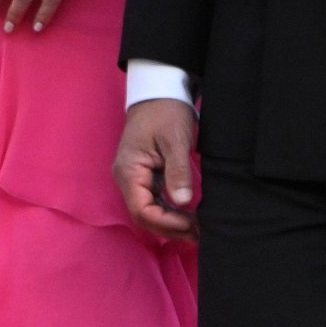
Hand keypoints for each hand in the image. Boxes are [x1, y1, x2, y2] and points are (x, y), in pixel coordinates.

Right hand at [113, 98, 198, 240]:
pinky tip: (187, 217)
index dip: (166, 223)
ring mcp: (135, 178)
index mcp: (129, 171)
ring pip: (149, 211)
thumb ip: (178, 171)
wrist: (158, 92)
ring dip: (171, 223)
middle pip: (144, 215)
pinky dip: (169, 212)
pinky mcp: (145, 175)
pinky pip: (154, 201)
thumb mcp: (175, 140)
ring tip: (196, 230)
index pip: (142, 210)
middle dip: (170, 228)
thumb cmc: (165, 112)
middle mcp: (127, 178)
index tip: (191, 225)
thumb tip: (183, 202)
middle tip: (198, 234)